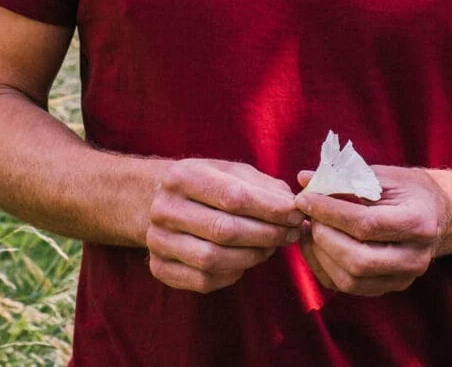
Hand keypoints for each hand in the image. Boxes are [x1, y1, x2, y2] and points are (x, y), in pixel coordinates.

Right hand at [146, 159, 304, 292]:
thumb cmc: (205, 184)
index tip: (296, 213)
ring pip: (214, 259)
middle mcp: (164, 208)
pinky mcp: (159, 268)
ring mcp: (158, 240)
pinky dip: (232, 273)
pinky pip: (204, 280)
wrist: (154, 200)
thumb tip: (292, 205)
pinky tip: (245, 260)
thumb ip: (263, 186)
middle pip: (225, 230)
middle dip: (266, 234)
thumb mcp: (230, 172)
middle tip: (291, 233)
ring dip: (252, 256)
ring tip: (271, 246)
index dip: (269, 208)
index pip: (233, 196)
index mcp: (182, 175)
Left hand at [294, 165, 451, 295]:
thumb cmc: (407, 189)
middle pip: (359, 260)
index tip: (304, 198)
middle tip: (306, 215)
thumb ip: (344, 178)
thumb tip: (303, 178)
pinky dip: (323, 267)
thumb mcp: (382, 175)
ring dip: (320, 254)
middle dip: (324, 237)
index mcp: (419, 222)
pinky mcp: (389, 288)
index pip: (367, 224)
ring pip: (351, 280)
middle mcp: (415, 257)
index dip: (330, 212)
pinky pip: (348, 288)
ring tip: (306, 228)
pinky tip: (313, 244)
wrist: (435, 214)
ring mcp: (403, 278)